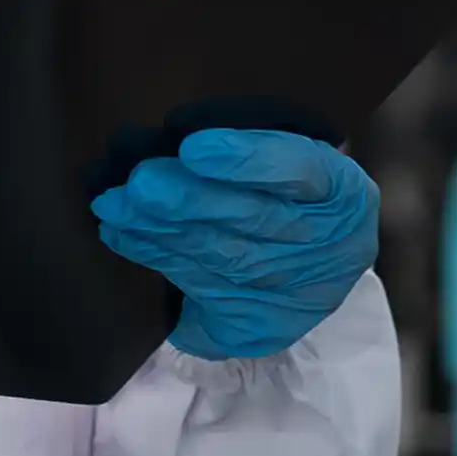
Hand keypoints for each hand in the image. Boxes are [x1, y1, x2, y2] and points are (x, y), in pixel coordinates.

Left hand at [92, 129, 377, 360]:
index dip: (247, 159)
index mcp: (341, 191)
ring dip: (161, 230)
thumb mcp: (298, 155)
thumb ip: (253, 144)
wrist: (322, 263)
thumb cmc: (296, 190)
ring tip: (115, 207)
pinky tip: (123, 237)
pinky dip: (159, 259)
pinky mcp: (261, 325)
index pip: (297, 170)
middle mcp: (322, 243)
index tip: (193, 147)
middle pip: (252, 219)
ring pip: (223, 255)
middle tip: (139, 181)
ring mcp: (292, 291)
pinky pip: (203, 288)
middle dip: (190, 200)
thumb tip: (179, 130)